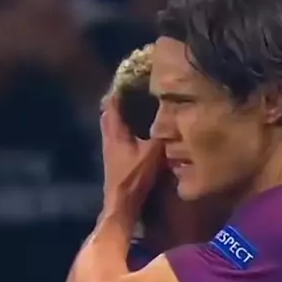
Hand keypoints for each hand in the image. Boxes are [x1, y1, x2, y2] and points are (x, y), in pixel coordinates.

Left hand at [100, 95, 162, 222]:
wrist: (122, 204)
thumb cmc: (135, 176)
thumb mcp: (154, 152)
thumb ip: (162, 133)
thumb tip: (172, 116)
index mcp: (115, 131)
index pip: (113, 102)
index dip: (120, 89)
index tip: (132, 78)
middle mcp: (109, 136)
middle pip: (109, 112)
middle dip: (119, 100)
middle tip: (135, 90)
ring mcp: (109, 148)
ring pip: (112, 124)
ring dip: (121, 114)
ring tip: (138, 105)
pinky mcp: (114, 157)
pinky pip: (117, 134)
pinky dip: (125, 127)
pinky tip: (139, 128)